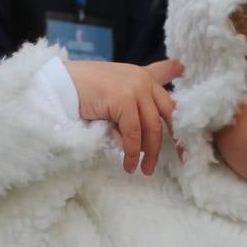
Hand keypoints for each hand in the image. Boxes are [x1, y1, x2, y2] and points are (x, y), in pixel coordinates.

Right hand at [64, 59, 183, 173]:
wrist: (58, 85)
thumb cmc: (82, 93)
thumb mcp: (113, 100)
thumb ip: (130, 114)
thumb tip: (140, 146)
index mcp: (143, 77)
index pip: (170, 100)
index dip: (181, 122)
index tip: (188, 143)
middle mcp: (143, 79)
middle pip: (167, 117)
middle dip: (172, 142)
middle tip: (175, 162)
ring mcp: (135, 87)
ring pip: (151, 128)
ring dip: (149, 153)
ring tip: (143, 169)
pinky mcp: (123, 98)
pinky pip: (133, 133)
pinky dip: (131, 152)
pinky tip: (128, 164)